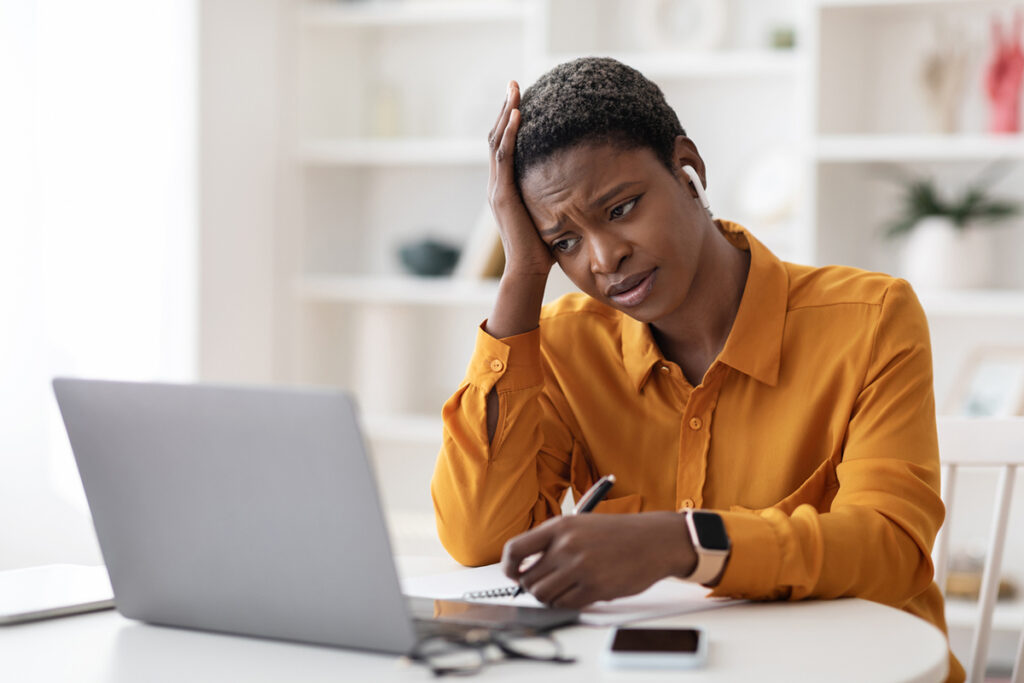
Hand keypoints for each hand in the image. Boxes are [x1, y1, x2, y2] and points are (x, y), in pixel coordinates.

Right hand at [488, 81, 553, 278]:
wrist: (528, 271)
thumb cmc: (543, 249)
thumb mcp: (548, 214)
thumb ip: (553, 197)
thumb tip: (576, 184)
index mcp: (506, 188)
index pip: (505, 146)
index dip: (509, 121)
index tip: (520, 99)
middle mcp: (497, 184)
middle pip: (496, 136)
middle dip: (505, 108)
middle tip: (514, 84)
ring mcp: (497, 188)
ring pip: (497, 141)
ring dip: (505, 113)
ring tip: (514, 89)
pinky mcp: (502, 194)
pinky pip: (504, 157)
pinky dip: (509, 134)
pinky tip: (517, 115)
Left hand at [500, 512, 695, 608]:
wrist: (654, 541)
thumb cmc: (617, 534)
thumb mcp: (580, 524)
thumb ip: (552, 542)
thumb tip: (523, 567)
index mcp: (559, 527)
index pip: (515, 549)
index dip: (508, 567)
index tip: (513, 574)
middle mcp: (566, 546)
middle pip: (527, 580)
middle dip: (532, 587)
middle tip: (546, 585)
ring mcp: (580, 568)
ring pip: (543, 596)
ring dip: (549, 598)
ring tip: (564, 590)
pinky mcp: (595, 588)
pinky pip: (565, 605)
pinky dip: (567, 604)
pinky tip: (580, 593)